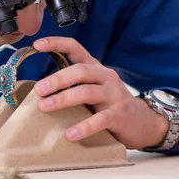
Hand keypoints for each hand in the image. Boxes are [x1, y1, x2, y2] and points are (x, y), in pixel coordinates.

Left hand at [32, 37, 168, 148]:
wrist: (142, 122)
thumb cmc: (107, 103)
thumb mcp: (91, 88)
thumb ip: (71, 85)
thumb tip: (36, 90)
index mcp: (94, 68)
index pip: (75, 48)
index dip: (56, 44)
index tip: (37, 45)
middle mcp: (105, 77)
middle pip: (80, 70)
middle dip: (57, 79)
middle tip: (38, 89)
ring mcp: (114, 95)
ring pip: (87, 92)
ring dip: (63, 99)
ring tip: (44, 107)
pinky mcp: (119, 115)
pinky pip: (100, 120)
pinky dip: (83, 127)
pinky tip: (69, 134)